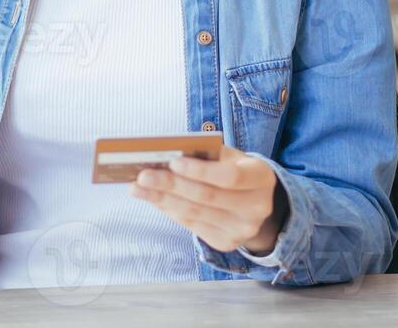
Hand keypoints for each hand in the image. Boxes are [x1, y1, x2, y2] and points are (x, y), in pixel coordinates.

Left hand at [129, 146, 287, 254]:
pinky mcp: (226, 243)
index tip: (172, 162)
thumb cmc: (236, 170)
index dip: (200, 171)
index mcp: (260, 178)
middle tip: (143, 176)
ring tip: (137, 188)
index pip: (229, 177)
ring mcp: (242, 230)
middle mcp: (256, 208)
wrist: (256, 203)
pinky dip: (169, 211)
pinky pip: (191, 225)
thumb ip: (206, 154)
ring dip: (161, 200)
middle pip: (207, 197)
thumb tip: (166, 154)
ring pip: (195, 214)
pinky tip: (154, 200)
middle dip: (170, 186)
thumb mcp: (230, 157)